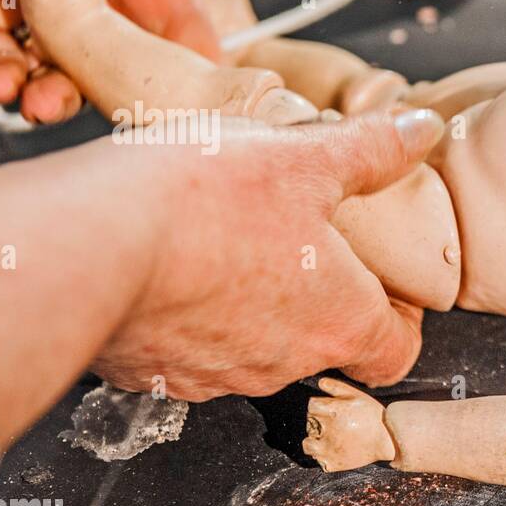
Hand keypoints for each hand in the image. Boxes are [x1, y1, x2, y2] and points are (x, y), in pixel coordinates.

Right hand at [93, 109, 445, 400]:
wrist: (84, 244)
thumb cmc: (200, 204)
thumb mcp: (304, 156)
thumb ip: (370, 149)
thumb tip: (420, 130)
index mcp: (340, 321)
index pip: (396, 350)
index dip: (399, 316)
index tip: (386, 281)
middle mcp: (284, 363)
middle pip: (324, 343)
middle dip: (318, 294)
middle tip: (299, 239)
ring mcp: (216, 375)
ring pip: (253, 344)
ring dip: (249, 302)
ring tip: (229, 238)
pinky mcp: (153, 372)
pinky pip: (185, 346)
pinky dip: (187, 312)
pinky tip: (171, 261)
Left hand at [304, 377, 395, 471]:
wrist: (388, 439)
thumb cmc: (373, 415)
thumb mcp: (357, 395)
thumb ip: (336, 387)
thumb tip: (319, 382)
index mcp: (331, 411)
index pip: (311, 406)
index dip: (320, 406)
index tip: (331, 410)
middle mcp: (326, 430)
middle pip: (309, 424)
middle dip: (319, 422)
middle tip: (336, 424)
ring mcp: (327, 449)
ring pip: (308, 444)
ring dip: (316, 440)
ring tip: (332, 438)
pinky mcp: (331, 463)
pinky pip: (317, 460)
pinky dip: (323, 456)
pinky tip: (335, 450)